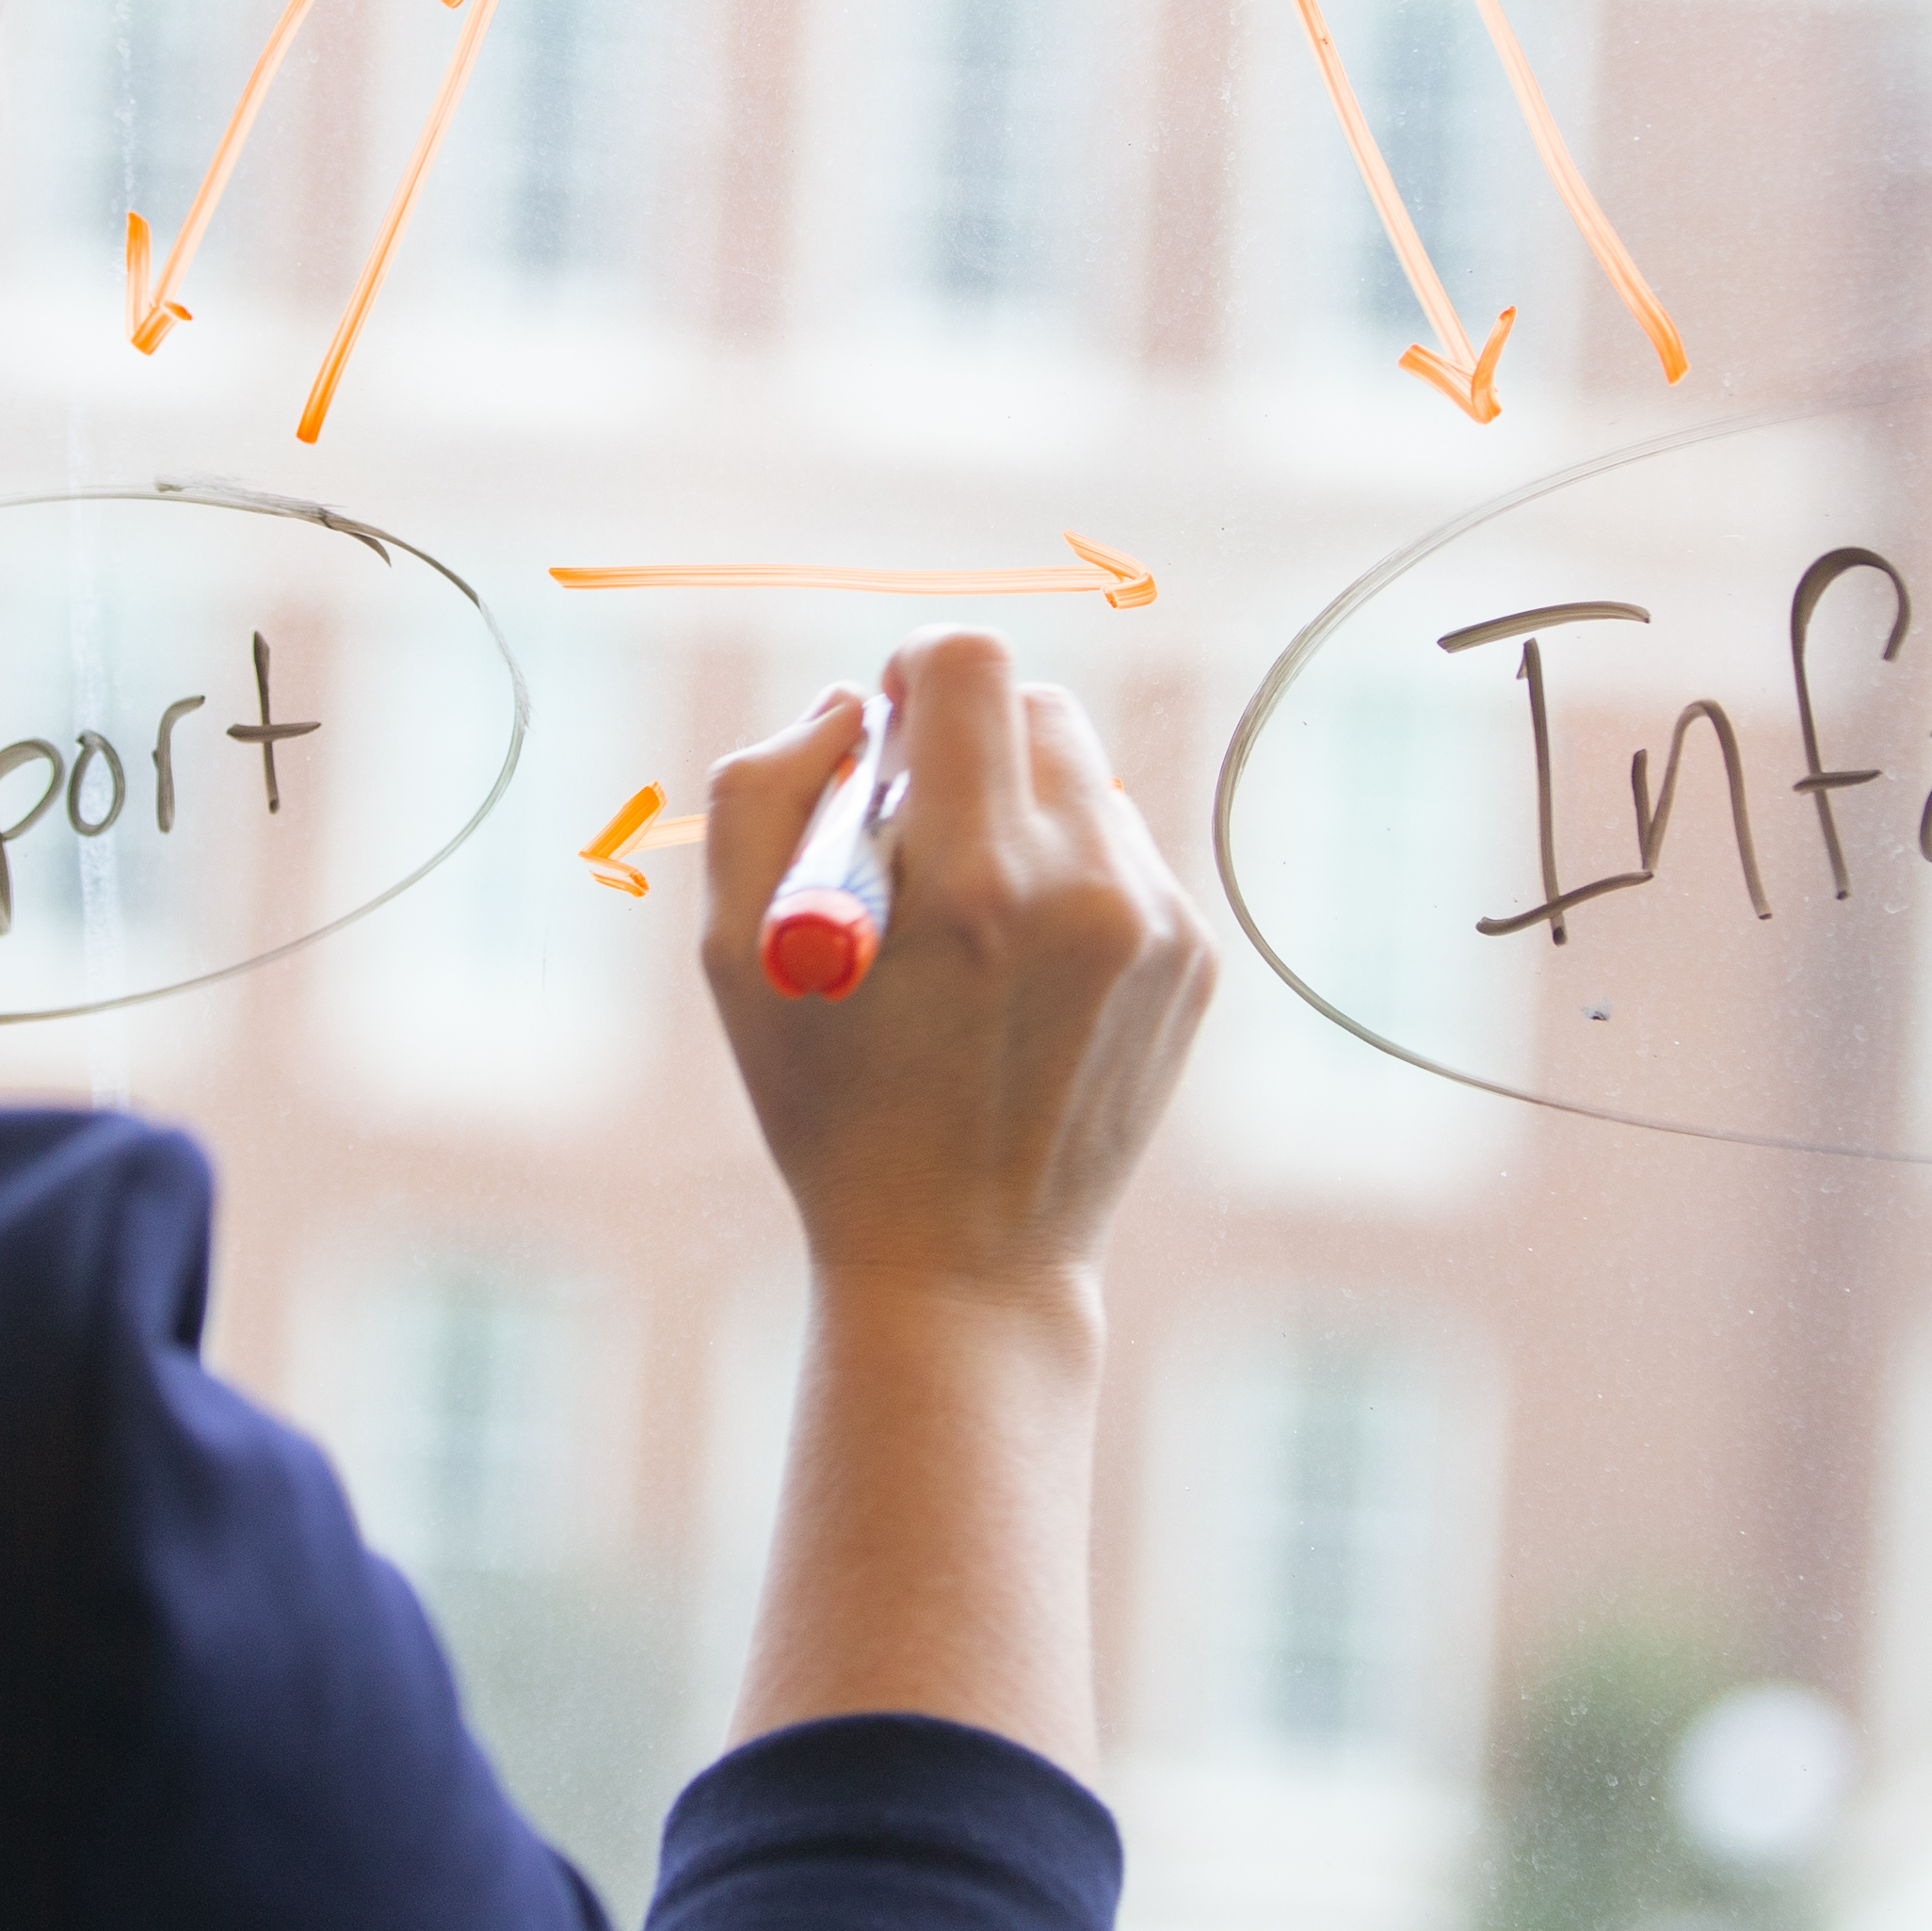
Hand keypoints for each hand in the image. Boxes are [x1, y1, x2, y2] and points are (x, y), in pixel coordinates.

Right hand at [698, 629, 1215, 1311]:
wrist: (963, 1267)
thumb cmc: (829, 1110)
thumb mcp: (735, 954)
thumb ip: (765, 791)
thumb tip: (851, 705)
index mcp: (969, 876)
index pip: (969, 663)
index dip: (914, 674)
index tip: (886, 734)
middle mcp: (1085, 886)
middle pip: (1036, 707)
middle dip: (965, 748)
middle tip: (913, 842)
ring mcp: (1156, 926)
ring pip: (1087, 778)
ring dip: (1021, 813)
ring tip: (970, 928)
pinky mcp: (1196, 961)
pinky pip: (1126, 854)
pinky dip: (1069, 880)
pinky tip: (1024, 980)